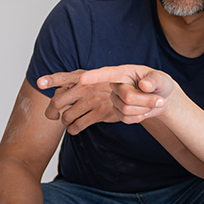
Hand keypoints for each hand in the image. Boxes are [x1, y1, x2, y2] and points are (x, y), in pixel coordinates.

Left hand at [40, 71, 115, 133]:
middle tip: (52, 116)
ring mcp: (93, 100)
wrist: (127, 93)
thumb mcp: (88, 77)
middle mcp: (85, 87)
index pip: (62, 77)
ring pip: (66, 116)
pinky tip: (74, 128)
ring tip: (68, 120)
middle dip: (51, 112)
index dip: (50, 80)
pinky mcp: (100, 113)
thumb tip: (53, 92)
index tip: (40, 83)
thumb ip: (71, 82)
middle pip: (58, 101)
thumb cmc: (102, 86)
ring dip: (65, 121)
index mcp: (81, 77)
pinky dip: (73, 129)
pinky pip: (78, 126)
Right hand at [43, 66, 174, 122]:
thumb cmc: (161, 86)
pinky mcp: (104, 111)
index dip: (92, 75)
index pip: (103, 73)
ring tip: (50, 116)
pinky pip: (87, 118)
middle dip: (59, 86)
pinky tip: (71, 131)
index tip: (82, 79)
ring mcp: (102, 98)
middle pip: (77, 84)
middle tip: (41, 85)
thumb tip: (145, 85)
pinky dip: (79, 124)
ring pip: (77, 102)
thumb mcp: (162, 81)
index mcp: (119, 73)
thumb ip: (154, 81)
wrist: (160, 100)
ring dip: (63, 108)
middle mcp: (106, 84)